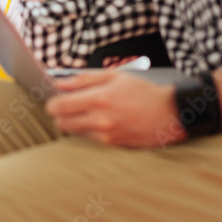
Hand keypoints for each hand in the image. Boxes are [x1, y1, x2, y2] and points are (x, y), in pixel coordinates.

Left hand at [45, 70, 181, 147]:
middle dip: (60, 113)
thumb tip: (60, 83)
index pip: (58, 106)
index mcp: (98, 99)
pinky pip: (88, 139)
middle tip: (69, 105)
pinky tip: (99, 120)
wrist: (169, 114)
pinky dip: (87, 130)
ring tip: (87, 111)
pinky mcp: (112, 145)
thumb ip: (83, 79)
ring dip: (73, 122)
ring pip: (73, 132)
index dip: (52, 103)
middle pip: (61, 123)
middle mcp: (99, 120)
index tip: (56, 99)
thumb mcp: (114, 76)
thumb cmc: (143, 92)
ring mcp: (105, 135)